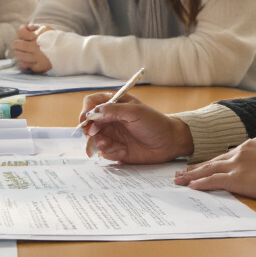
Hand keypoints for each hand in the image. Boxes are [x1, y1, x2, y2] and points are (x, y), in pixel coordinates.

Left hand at [12, 23, 52, 72]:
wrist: (67, 50)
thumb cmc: (53, 38)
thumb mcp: (45, 28)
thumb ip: (33, 27)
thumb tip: (27, 27)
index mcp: (36, 35)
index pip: (20, 32)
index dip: (23, 34)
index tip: (30, 37)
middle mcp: (35, 46)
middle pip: (16, 45)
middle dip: (18, 45)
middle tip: (22, 48)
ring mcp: (38, 57)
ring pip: (19, 56)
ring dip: (19, 55)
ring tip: (22, 55)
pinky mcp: (40, 66)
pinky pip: (26, 66)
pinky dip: (25, 65)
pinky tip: (27, 63)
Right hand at [80, 92, 194, 164]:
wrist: (169, 143)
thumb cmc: (155, 123)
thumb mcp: (135, 112)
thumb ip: (114, 110)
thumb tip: (94, 113)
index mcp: (114, 104)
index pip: (91, 103)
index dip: (86, 111)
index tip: (86, 119)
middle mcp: (110, 119)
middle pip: (89, 123)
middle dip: (90, 131)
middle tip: (97, 135)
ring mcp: (112, 134)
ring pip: (94, 139)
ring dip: (99, 143)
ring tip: (110, 145)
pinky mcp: (116, 149)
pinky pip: (104, 152)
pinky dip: (110, 153)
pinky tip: (122, 151)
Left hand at [172, 137, 255, 203]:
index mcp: (252, 143)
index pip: (228, 154)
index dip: (215, 162)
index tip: (204, 165)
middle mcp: (241, 150)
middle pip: (214, 160)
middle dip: (197, 167)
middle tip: (182, 172)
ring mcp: (238, 164)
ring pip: (209, 169)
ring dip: (192, 175)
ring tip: (179, 180)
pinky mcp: (237, 178)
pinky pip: (214, 180)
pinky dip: (201, 183)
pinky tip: (191, 186)